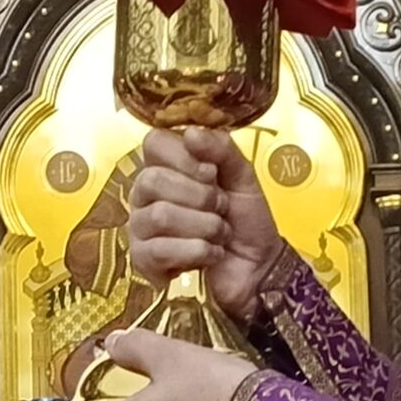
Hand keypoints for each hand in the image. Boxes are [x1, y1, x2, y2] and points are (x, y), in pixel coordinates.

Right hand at [128, 128, 285, 322]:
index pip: (153, 143)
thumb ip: (221, 149)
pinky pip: (160, 249)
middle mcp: (146, 194)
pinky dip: (198, 252)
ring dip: (204, 226)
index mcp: (167, 167)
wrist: (259, 267)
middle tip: (220, 208)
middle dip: (200, 197)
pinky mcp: (144, 260)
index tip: (211, 174)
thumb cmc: (247, 220)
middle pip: (152, 180)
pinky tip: (210, 254)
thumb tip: (191, 133)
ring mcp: (141, 227)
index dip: (184, 158)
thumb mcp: (243, 176)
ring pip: (160, 215)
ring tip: (219, 233)